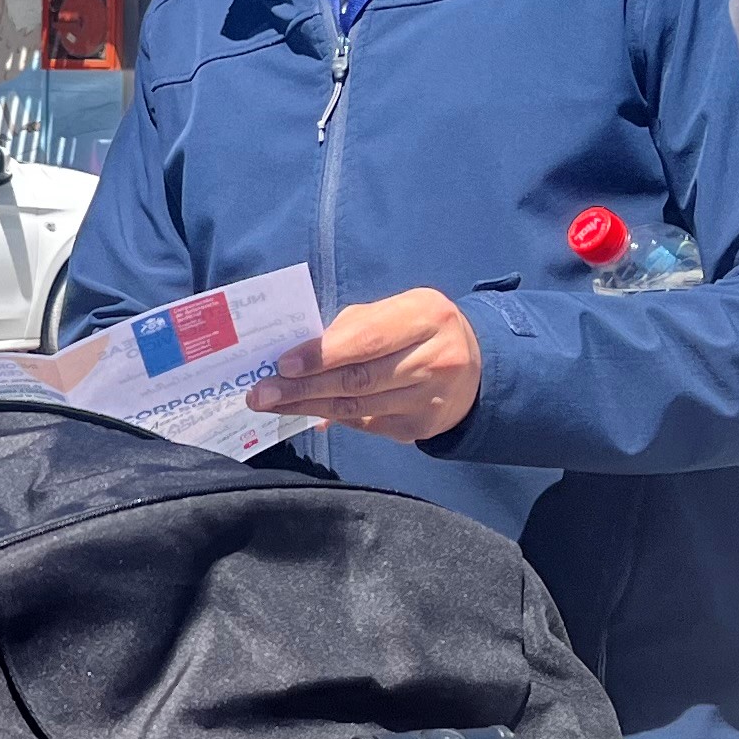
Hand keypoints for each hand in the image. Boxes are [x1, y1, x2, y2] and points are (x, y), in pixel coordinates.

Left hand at [247, 288, 485, 443]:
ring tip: (272, 405)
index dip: (322, 354)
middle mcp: (435, 359)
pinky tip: (307, 413)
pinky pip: (367, 424)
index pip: (367, 339)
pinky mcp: (422, 427)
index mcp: (426, 316)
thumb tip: (302, 358)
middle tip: (262, 393)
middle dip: (303, 388)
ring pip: (359, 407)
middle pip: (358, 379)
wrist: (476, 366)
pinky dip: (334, 418)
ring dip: (309, 407)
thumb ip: (352, 327)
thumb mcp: (396, 311)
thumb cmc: (419, 329)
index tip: (283, 364)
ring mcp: (431, 398)